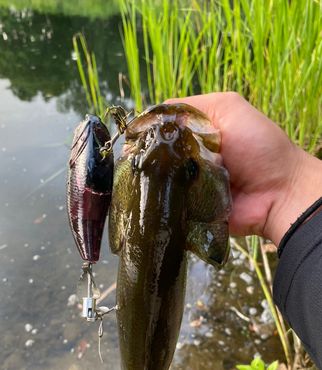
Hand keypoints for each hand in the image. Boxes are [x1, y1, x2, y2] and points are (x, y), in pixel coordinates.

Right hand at [165, 92, 321, 245]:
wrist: (279, 193)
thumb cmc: (260, 147)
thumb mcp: (228, 108)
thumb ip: (193, 107)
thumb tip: (156, 117)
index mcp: (198, 131)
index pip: (165, 126)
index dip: (154, 129)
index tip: (144, 134)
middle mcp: (191, 156)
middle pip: (159, 153)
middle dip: (157, 154)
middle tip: (157, 157)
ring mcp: (190, 183)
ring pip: (162, 178)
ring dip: (166, 176)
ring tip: (167, 175)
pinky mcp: (191, 208)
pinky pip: (172, 202)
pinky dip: (172, 199)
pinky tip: (170, 195)